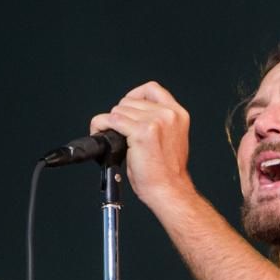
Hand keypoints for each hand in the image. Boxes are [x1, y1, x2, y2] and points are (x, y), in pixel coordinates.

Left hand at [90, 81, 196, 205]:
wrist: (168, 190)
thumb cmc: (167, 173)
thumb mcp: (170, 139)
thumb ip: (158, 122)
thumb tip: (134, 116)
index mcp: (178, 114)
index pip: (151, 89)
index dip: (135, 96)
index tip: (128, 109)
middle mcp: (168, 114)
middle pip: (130, 101)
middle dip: (121, 115)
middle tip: (119, 132)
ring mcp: (155, 121)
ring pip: (119, 110)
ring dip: (111, 123)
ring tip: (113, 138)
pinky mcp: (141, 132)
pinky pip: (111, 120)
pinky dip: (101, 126)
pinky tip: (102, 134)